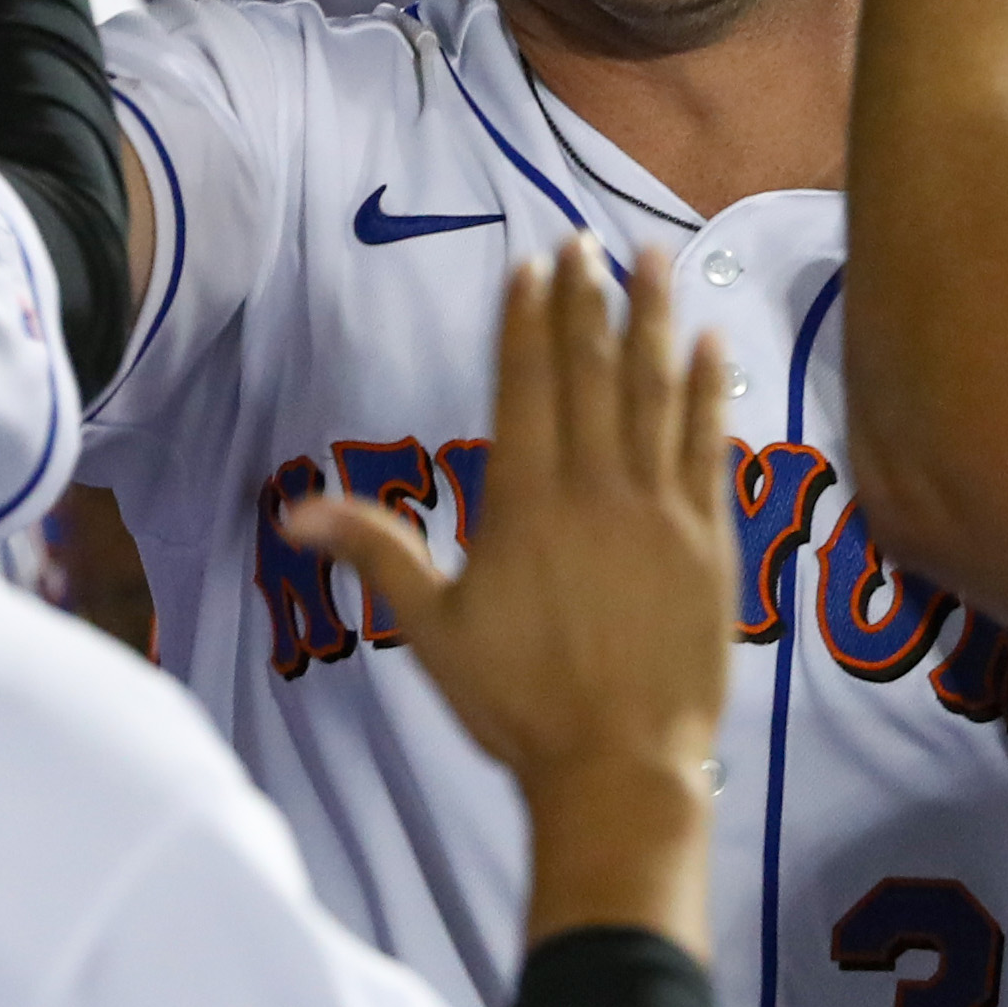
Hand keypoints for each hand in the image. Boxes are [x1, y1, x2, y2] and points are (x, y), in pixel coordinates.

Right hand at [287, 238, 732, 813]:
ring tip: (654, 258)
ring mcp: (661, 510)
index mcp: (525, 504)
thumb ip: (376, 554)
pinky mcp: (711, 540)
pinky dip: (712, 389)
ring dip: (656, 318)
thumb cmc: (519, 705)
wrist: (621, 767)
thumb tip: (292, 511)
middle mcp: (596, 490)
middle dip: (588, 299)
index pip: (526, 386)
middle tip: (588, 239)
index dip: (528, 319)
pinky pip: (710, 444)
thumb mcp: (432, 630)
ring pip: (658, 391)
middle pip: (592, 371)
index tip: (533, 264)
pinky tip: (715, 343)